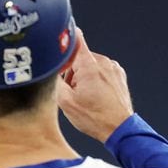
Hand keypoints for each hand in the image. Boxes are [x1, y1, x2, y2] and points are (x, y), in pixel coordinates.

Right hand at [56, 28, 134, 142]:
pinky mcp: (119, 75)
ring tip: (84, 98)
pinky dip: (95, 81)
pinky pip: (101, 72)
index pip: (75, 39)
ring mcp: (113, 68)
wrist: (119, 128)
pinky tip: (94, 97)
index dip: (63, 42)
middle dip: (71, 72)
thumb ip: (54, 80)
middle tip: (71, 92)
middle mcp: (103, 62)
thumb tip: (47, 67)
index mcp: (89, 65)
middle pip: (79, 58)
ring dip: (83, 78)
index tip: (56, 48)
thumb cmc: (94, 117)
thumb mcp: (65, 101)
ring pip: (90, 66)